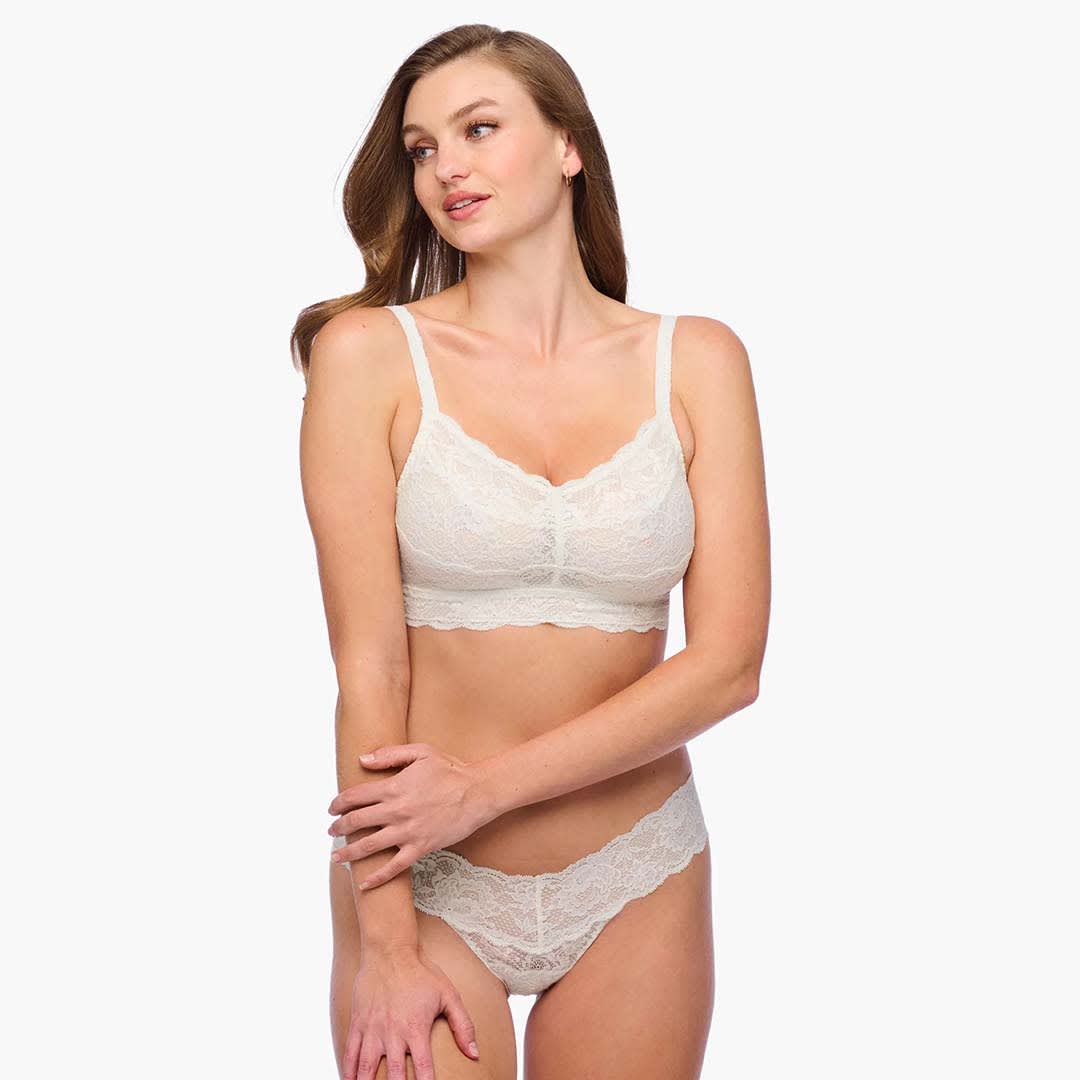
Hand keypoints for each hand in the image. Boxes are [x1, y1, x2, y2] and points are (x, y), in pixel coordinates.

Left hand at [327, 742, 495, 889]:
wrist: (477, 792)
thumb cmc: (451, 770)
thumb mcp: (421, 752)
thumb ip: (389, 754)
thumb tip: (362, 760)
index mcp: (394, 787)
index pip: (355, 796)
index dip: (339, 802)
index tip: (332, 808)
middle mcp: (396, 811)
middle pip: (357, 821)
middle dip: (339, 827)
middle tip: (331, 830)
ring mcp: (407, 832)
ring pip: (369, 846)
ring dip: (348, 852)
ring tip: (336, 856)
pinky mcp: (420, 848)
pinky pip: (394, 867)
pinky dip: (377, 877)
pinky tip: (364, 883)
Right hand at [342, 945, 479, 1079]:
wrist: (390, 950)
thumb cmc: (421, 972)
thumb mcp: (449, 995)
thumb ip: (463, 1025)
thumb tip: (474, 1053)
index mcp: (416, 1028)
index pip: (422, 1068)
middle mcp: (393, 1032)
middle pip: (393, 1074)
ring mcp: (373, 1027)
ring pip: (366, 1066)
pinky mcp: (358, 1021)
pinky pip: (350, 1051)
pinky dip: (348, 1069)